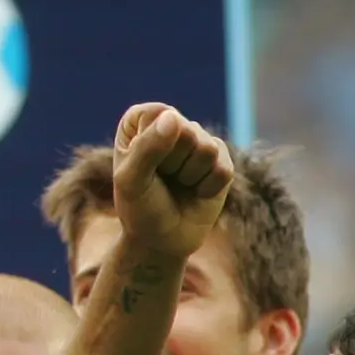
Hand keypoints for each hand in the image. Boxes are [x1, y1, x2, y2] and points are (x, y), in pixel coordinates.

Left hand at [109, 104, 234, 269]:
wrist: (161, 240)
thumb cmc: (139, 206)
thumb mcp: (131, 180)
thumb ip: (148, 147)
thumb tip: (173, 117)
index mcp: (141, 119)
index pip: (157, 114)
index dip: (150, 145)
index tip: (139, 165)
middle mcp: (172, 123)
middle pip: (186, 130)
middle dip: (172, 163)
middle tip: (160, 179)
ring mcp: (199, 140)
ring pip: (207, 149)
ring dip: (189, 176)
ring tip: (178, 185)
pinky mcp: (221, 159)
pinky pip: (223, 169)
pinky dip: (207, 188)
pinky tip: (196, 192)